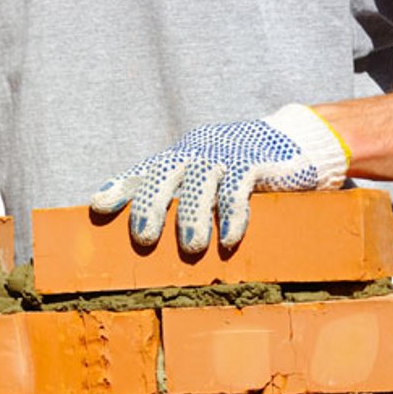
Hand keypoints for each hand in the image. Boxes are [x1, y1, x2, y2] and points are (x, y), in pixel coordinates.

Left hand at [91, 104, 348, 251]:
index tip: (97, 207)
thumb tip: (145, 241)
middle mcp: (196, 154)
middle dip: (152, 207)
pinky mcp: (256, 162)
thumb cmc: (239, 173)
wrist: (294, 144)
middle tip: (144, 239)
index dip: (120, 188)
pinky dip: (233, 214)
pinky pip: (240, 187)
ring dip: (194, 217)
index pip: (143, 173)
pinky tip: (229, 240)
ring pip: (202, 183)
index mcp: (179, 160)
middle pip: (165, 176)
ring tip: (190, 249)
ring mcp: (225, 156)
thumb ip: (179, 201)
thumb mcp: (205, 182)